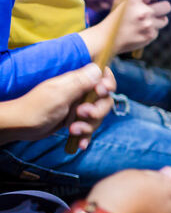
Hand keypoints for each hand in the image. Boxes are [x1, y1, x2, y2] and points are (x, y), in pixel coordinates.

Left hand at [0, 63, 115, 147]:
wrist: (21, 126)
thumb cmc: (36, 108)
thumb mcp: (60, 94)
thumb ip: (80, 82)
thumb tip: (98, 68)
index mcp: (76, 82)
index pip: (101, 77)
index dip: (107, 84)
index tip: (102, 91)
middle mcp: (80, 94)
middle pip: (104, 100)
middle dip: (97, 110)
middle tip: (83, 114)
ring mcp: (78, 108)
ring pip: (97, 117)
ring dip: (89, 126)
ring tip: (73, 130)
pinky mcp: (76, 121)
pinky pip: (89, 128)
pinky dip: (86, 136)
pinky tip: (81, 144)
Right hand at [79, 0, 170, 56]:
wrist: (108, 39)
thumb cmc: (118, 19)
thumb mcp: (126, 4)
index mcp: (134, 0)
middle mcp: (142, 12)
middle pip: (167, 6)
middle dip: (164, 7)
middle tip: (157, 9)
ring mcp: (147, 24)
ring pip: (164, 20)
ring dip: (158, 20)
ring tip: (144, 23)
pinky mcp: (150, 35)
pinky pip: (157, 30)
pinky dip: (151, 31)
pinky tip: (140, 32)